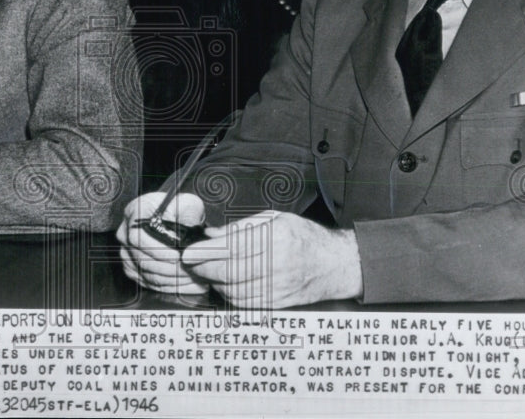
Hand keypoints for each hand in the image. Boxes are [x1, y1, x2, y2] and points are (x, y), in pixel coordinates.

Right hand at [116, 192, 208, 294]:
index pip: (138, 237)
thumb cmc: (179, 209)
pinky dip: (171, 287)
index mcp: (134, 213)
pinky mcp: (132, 268)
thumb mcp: (187, 203)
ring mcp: (127, 253)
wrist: (174, 219)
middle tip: (191, 271)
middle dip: (170, 269)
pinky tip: (189, 284)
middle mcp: (125, 233)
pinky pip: (149, 283)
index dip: (158, 250)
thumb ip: (188, 212)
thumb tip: (189, 227)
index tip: (177, 257)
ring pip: (147, 274)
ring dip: (173, 280)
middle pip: (142, 259)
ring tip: (194, 278)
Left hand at [182, 211, 362, 307]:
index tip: (189, 252)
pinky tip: (225, 285)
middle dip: (204, 268)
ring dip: (215, 283)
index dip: (206, 252)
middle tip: (191, 263)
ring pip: (234, 291)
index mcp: (277, 237)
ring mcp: (279, 286)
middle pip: (229, 271)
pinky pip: (246, 303)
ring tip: (208, 272)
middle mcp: (279, 263)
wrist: (335, 264)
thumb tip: (211, 235)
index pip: (232, 246)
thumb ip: (242, 227)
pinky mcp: (279, 303)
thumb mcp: (275, 219)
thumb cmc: (304, 237)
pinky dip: (229, 296)